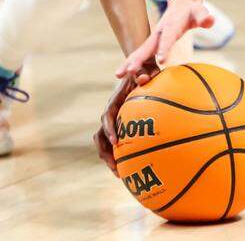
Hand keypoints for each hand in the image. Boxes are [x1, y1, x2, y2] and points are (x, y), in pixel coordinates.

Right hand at [94, 58, 159, 175]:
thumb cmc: (143, 71)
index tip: (115, 141)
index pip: (107, 117)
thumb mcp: (144, 69)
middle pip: (100, 136)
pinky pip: (115, 145)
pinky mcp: (118, 128)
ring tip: (120, 175)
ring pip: (103, 144)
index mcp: (114, 102)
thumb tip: (144, 78)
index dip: (109, 129)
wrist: (138, 71)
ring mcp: (112, 123)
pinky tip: (132, 170)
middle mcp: (110, 114)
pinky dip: (119, 157)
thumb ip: (144, 72)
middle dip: (105, 153)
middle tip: (115, 167)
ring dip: (109, 159)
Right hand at [116, 0, 213, 76]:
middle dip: (138, 58)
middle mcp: (159, 32)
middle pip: (147, 46)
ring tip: (118, 74)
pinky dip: (133, 63)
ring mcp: (154, 38)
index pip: (168, 37)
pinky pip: (143, 54)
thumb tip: (210, 20)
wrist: (182, 3)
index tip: (161, 60)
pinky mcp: (153, 43)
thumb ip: (204, 16)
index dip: (164, 47)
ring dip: (130, 62)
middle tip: (129, 70)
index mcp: (171, 25)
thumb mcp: (200, 11)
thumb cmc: (193, 10)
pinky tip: (125, 75)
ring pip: (140, 51)